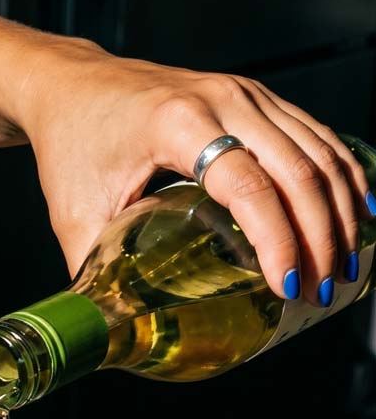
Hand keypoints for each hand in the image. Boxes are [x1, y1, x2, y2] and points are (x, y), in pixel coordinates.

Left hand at [19, 39, 373, 305]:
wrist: (72, 85)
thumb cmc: (71, 147)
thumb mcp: (74, 216)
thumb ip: (98, 274)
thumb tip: (114, 333)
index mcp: (178, 124)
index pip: (247, 186)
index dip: (276, 240)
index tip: (285, 287)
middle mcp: (222, 99)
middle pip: (297, 170)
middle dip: (319, 238)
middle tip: (320, 291)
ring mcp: (246, 93)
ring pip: (318, 151)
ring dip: (339, 212)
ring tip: (343, 268)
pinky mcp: (256, 97)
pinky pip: (316, 136)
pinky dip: (342, 177)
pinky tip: (356, 216)